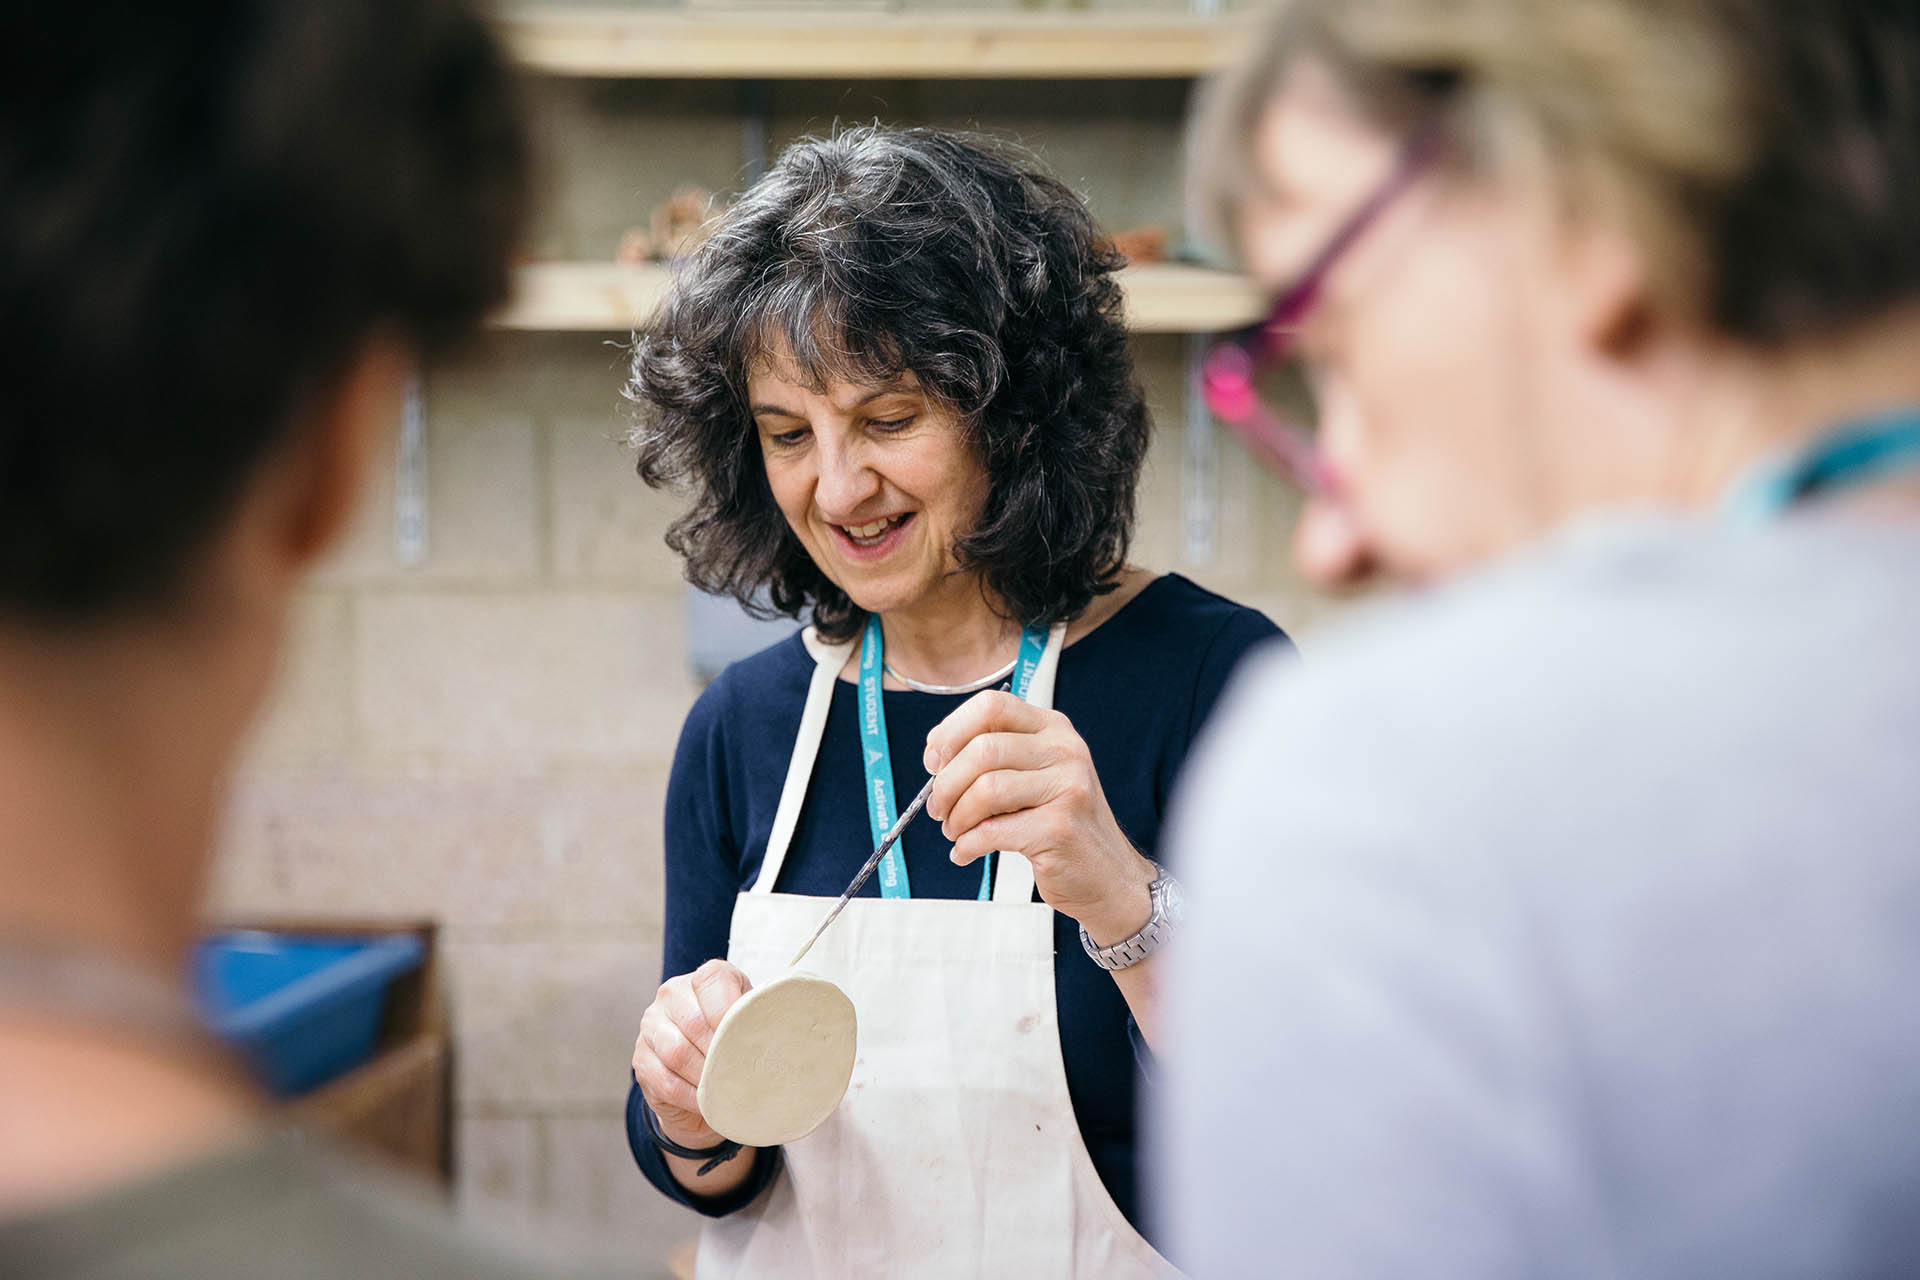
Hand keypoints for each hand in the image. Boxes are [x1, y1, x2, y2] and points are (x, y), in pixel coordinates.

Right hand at [631, 958, 750, 1148]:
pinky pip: (665, 1080)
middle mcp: (673, 994)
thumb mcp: (750, 1024)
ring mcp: (652, 1025)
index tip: (745, 1038)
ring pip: (676, 1052)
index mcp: (704, 978)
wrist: (703, 1078)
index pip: (712, 980)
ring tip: (724, 1089)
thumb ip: (758, 1021)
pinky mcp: (641, 1058)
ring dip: (705, 1076)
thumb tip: (778, 1035)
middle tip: (740, 1072)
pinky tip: (707, 1102)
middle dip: (719, 1052)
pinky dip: (690, 1096)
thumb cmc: (734, 1043)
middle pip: (693, 1021)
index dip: (729, 1011)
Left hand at [922, 690, 1156, 944]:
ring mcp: (1067, 788)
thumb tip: (937, 758)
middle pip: (982, 749)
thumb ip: (996, 757)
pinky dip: (968, 845)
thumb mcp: (1036, 775)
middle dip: (946, 784)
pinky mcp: (1060, 828)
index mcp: (1053, 729)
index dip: (951, 730)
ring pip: (985, 789)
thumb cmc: (1060, 824)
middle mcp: (1065, 751)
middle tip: (939, 809)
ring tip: (955, 832)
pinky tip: (966, 851)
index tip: (934, 761)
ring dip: (956, 817)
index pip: (991, 705)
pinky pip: (992, 831)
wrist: (1108, 875)